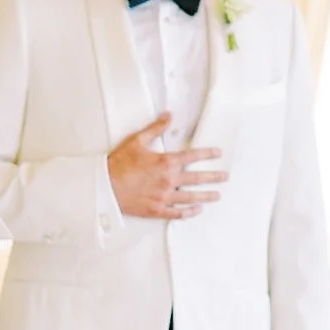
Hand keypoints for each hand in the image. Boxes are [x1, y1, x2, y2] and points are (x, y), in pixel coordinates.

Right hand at [107, 113, 226, 220]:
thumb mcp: (137, 141)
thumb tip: (168, 116)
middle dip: (214, 177)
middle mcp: (169, 180)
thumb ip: (155, 128)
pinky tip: (197, 210)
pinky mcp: (156, 209)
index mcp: (166, 162)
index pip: (193, 156)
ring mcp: (164, 197)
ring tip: (217, 195)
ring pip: (191, 197)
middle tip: (225, 176)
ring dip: (206, 196)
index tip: (218, 153)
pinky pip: (177, 213)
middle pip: (198, 178)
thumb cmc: (119, 164)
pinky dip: (189, 212)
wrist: (105, 186)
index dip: (208, 154)